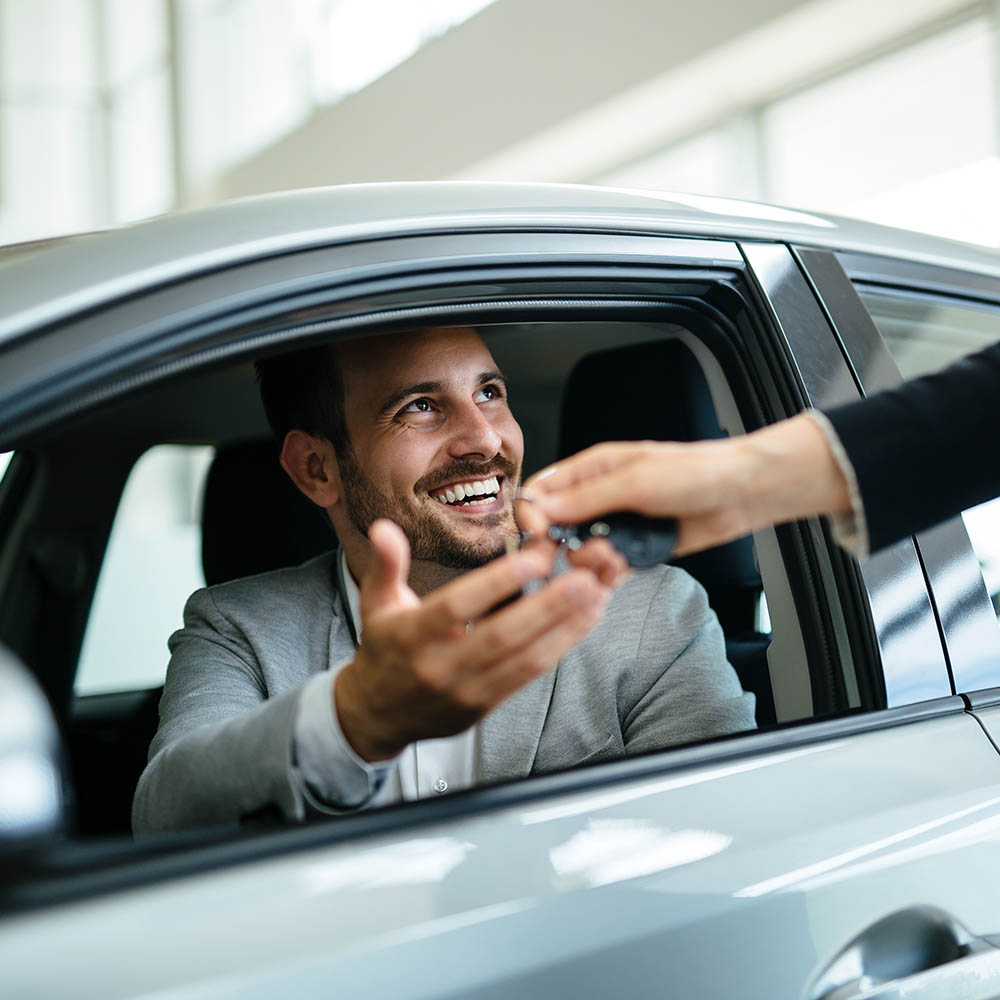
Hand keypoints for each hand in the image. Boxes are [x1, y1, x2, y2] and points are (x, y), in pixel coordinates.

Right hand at [334, 519, 615, 761]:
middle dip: (548, 606)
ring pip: (524, 659)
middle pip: (502, 635)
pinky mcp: (486, 705)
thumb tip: (385, 528)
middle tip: (584, 577)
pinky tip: (583, 622)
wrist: (378, 715)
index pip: (458, 606)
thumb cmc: (384, 649)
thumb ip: (386, 564)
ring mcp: (467, 690)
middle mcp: (442, 665)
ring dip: (565, 627)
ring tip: (596, 595)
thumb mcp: (376, 602)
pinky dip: (559, 647)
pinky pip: (528, 676)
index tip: (533, 558)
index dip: (497, 583)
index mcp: (413, 635)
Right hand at [518, 439, 752, 556]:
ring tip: (614, 559)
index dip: (533, 515)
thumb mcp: (635, 481)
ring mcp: (617, 525)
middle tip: (578, 556)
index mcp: (592, 469)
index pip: (542, 491)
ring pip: (580, 552)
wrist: (741, 493)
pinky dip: (609, 576)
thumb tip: (540, 509)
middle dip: (561, 546)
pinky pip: (608, 568)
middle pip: (556, 527)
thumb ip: (586, 498)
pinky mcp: (636, 549)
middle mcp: (599, 497)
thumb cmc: (695, 472)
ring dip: (590, 563)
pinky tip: (620, 572)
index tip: (540, 536)